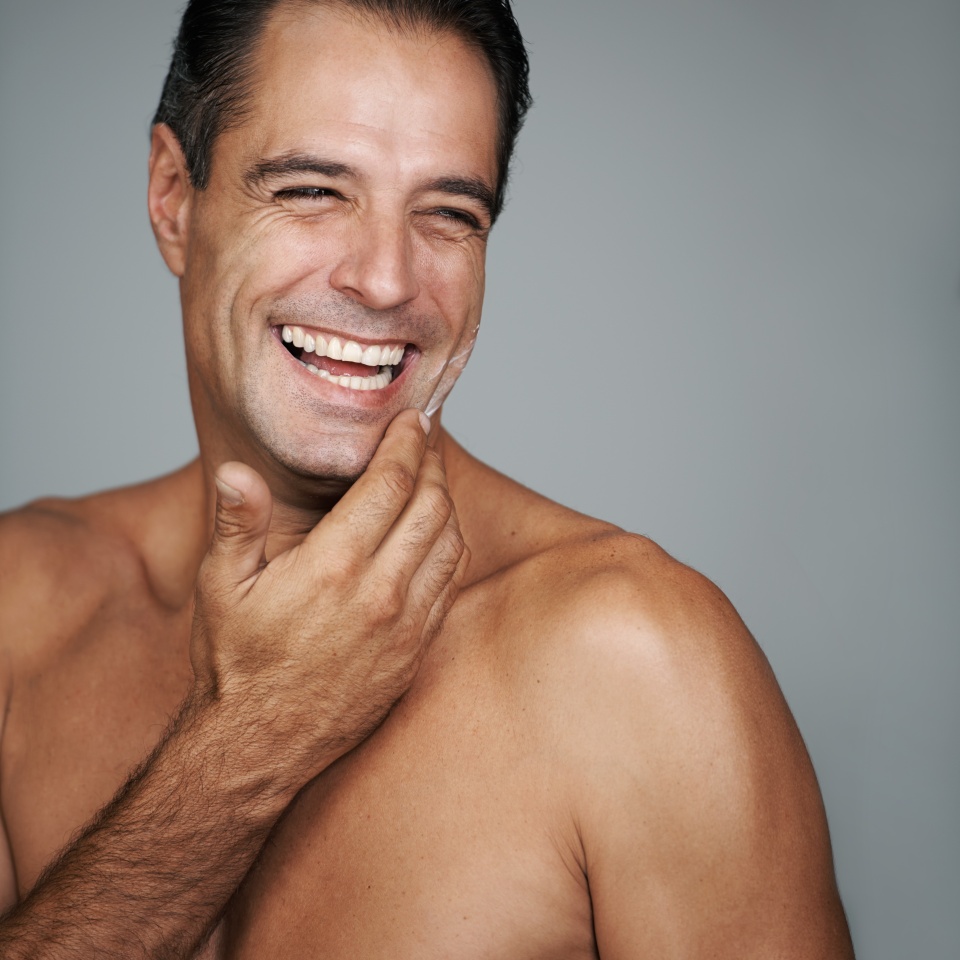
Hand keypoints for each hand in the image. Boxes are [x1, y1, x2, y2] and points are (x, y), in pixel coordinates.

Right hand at [189, 409, 467, 782]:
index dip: (408, 442)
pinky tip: (436, 532)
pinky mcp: (417, 651)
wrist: (258, 747)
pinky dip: (452, 545)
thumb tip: (238, 471)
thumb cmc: (235, 663)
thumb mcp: (220, 588)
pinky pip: (452, 583)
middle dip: (433, 461)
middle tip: (426, 439)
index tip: (413, 418)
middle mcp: (380, 593)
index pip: (391, 483)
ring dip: (447, 501)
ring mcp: (406, 626)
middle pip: (432, 504)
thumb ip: (237, 524)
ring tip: (431, 478)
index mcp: (333, 567)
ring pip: (452, 541)